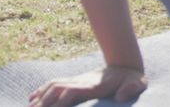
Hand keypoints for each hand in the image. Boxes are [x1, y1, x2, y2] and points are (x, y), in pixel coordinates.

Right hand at [29, 66, 145, 106]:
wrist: (127, 66)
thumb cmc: (132, 79)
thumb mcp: (137, 83)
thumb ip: (131, 89)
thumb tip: (120, 97)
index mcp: (93, 86)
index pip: (71, 93)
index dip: (59, 103)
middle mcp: (81, 82)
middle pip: (56, 91)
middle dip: (43, 103)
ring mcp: (77, 80)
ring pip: (52, 87)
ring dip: (40, 98)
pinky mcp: (75, 81)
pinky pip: (54, 83)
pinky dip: (41, 90)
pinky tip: (32, 99)